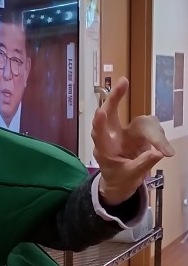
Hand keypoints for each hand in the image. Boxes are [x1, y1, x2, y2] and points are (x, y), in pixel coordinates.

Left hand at [91, 77, 173, 205]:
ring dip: (156, 135)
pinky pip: (153, 128)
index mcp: (104, 148)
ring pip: (142, 122)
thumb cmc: (119, 178)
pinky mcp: (140, 133)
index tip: (100, 112)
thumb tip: (157, 152)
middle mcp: (113, 135)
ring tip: (166, 152)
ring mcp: (127, 133)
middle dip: (116, 97)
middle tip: (123, 82)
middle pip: (112, 112)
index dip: (99, 123)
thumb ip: (141, 164)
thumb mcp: (129, 177)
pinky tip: (163, 148)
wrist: (120, 183)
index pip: (99, 134)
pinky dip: (160, 137)